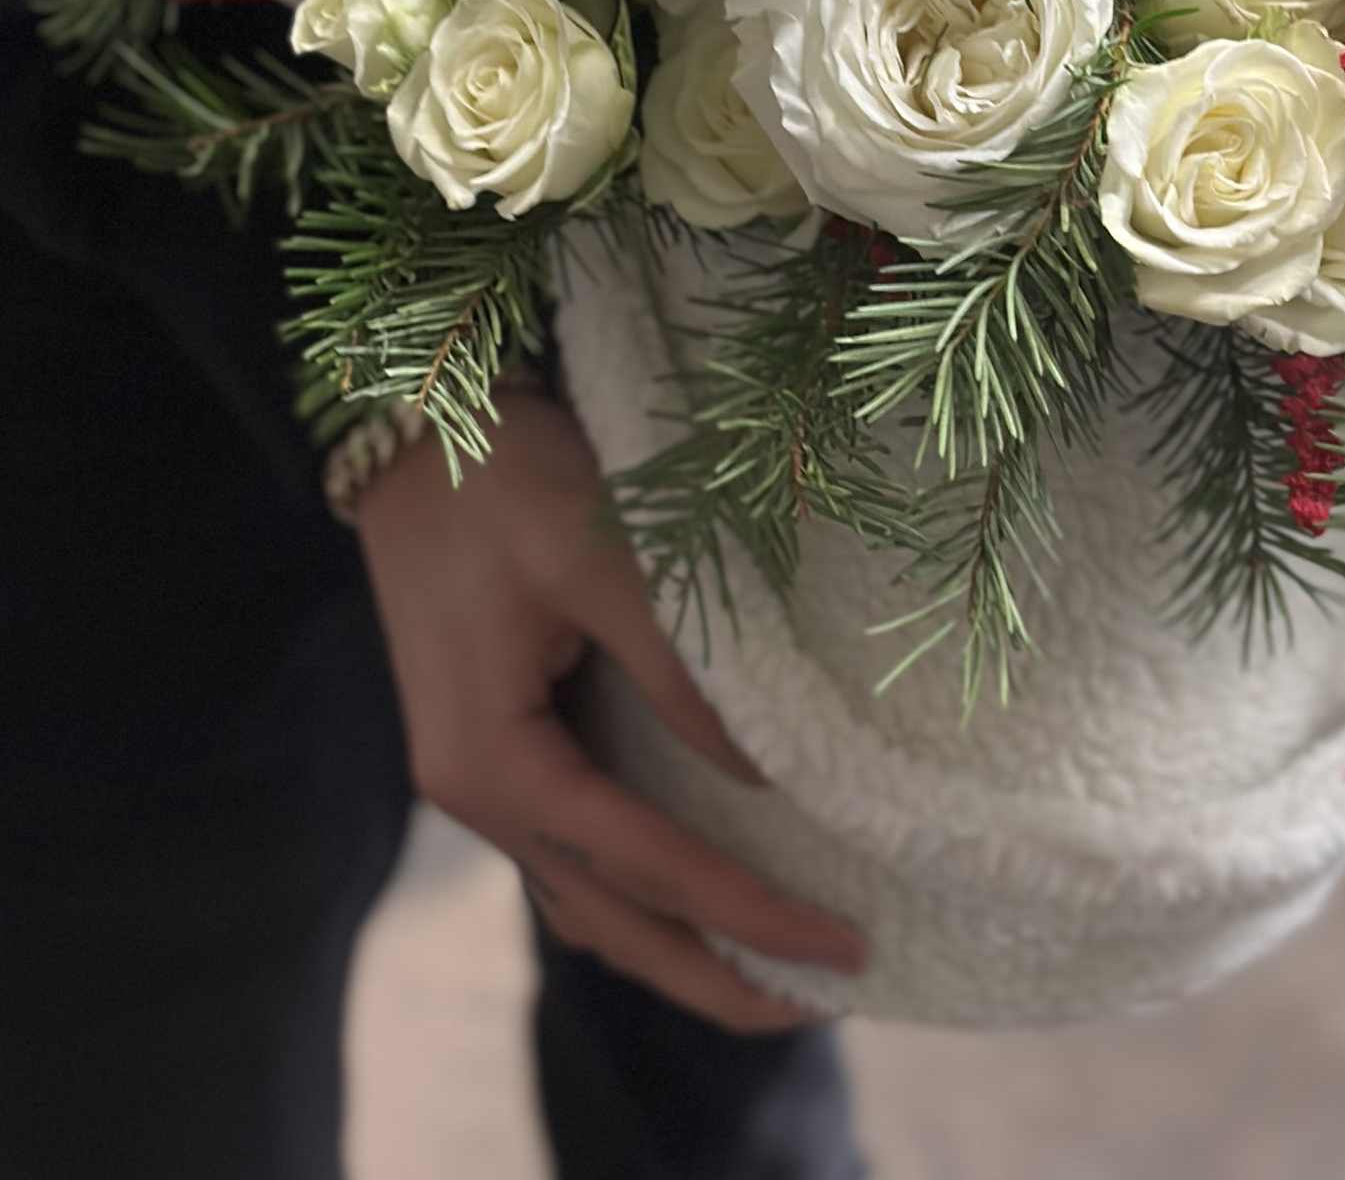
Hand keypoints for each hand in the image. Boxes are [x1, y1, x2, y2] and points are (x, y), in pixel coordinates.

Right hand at [354, 388, 865, 1032]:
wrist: (417, 428)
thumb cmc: (507, 480)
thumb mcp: (602, 560)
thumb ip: (682, 671)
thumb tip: (763, 770)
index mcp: (493, 761)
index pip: (645, 863)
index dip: (745, 909)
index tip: (839, 946)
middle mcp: (479, 794)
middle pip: (607, 919)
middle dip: (712, 974)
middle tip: (820, 1004)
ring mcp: (483, 776)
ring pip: (587, 899)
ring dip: (674, 946)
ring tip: (770, 976)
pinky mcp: (500, 746)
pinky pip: (575, 852)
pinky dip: (638, 892)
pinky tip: (693, 899)